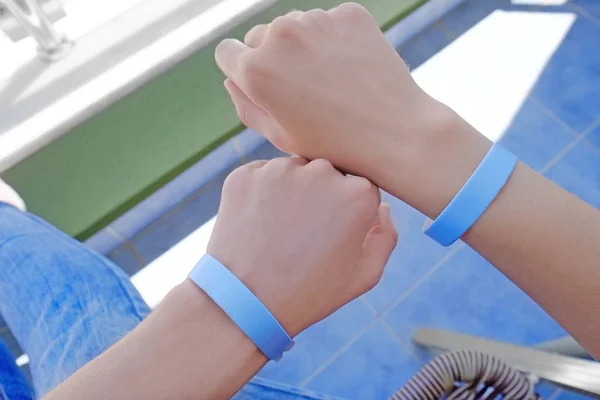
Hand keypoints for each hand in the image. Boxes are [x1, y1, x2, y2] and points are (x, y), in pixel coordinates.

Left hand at [207, 157, 396, 335]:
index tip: (333, 233)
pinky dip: (260, 194)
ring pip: (293, 171)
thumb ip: (385, 235)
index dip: (348, 211)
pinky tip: (258, 224)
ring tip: (279, 230)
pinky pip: (260, 176)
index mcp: (357, 193)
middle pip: (327, 173)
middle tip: (304, 233)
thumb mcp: (364, 275)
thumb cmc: (310, 292)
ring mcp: (279, 170)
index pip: (360, 187)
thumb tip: (382, 207)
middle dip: (321, 196)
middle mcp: (320, 171)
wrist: (246, 304)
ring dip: (291, 191)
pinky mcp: (245, 175)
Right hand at [215, 3, 490, 217]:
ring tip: (328, 81)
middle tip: (300, 88)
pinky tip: (350, 68)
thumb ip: (246, 105)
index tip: (262, 85)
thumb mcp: (279, 136)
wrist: (396, 133)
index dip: (241, 71)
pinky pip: (328, 21)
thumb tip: (232, 77)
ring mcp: (316, 20)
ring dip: (302, 46)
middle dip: (271, 57)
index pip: (226, 52)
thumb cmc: (333, 144)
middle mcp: (280, 35)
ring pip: (294, 26)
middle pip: (259, 36)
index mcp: (255, 69)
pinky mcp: (349, 14)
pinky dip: (334, 39)